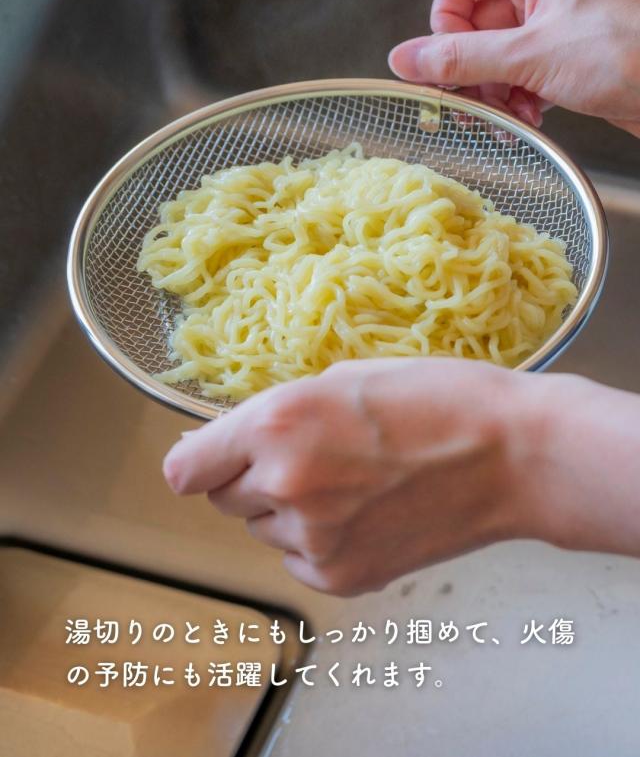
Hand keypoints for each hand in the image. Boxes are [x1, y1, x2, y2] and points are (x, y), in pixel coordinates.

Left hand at [162, 358, 595, 595]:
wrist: (511, 454)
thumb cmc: (435, 399)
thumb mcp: (340, 379)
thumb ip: (274, 415)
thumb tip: (225, 445)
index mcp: (276, 425)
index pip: (185, 470)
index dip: (199, 461)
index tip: (213, 457)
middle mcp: (285, 486)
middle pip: (224, 499)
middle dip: (252, 478)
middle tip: (309, 455)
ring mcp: (315, 540)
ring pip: (264, 530)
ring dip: (288, 509)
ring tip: (349, 482)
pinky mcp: (343, 577)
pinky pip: (300, 560)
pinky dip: (318, 542)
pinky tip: (366, 513)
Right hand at [389, 0, 639, 135]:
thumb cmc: (620, 55)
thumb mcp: (526, 56)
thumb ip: (460, 59)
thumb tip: (404, 59)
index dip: (446, 19)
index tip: (448, 58)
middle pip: (475, 24)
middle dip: (472, 69)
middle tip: (473, 99)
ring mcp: (551, 22)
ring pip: (494, 55)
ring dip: (493, 91)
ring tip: (508, 114)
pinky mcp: (560, 56)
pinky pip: (517, 74)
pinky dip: (516, 98)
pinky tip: (529, 118)